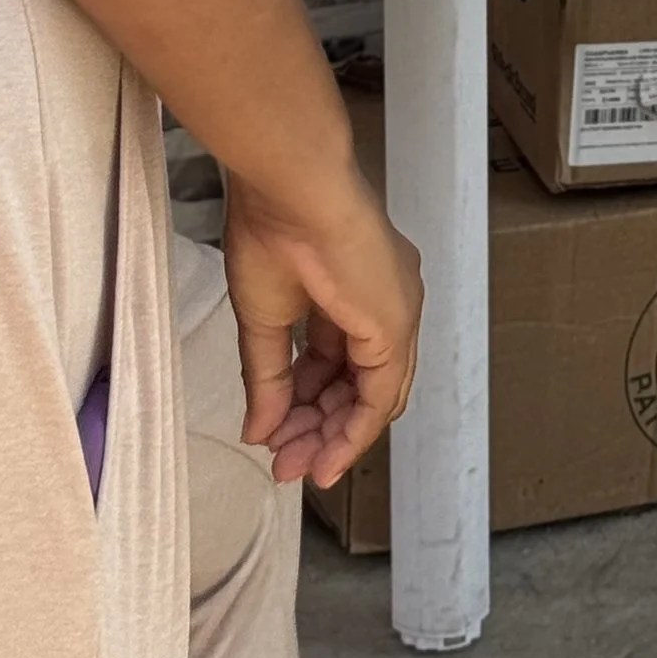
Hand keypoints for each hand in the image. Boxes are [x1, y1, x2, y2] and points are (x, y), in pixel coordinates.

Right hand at [223, 163, 423, 487]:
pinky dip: (354, 432)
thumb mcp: (265, 319)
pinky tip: (324, 456)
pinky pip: (381, 396)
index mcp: (353, 290)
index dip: (308, 406)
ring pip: (374, 396)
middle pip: (359, 384)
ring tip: (294, 466)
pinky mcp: (396, 325)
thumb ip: (269, 378)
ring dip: (333, 437)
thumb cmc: (273, 230)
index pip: (340, 364)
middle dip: (320, 429)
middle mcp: (383, 301)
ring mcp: (395, 313)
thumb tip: (260, 430)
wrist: (291, 192)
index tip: (274, 438)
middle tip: (284, 464)